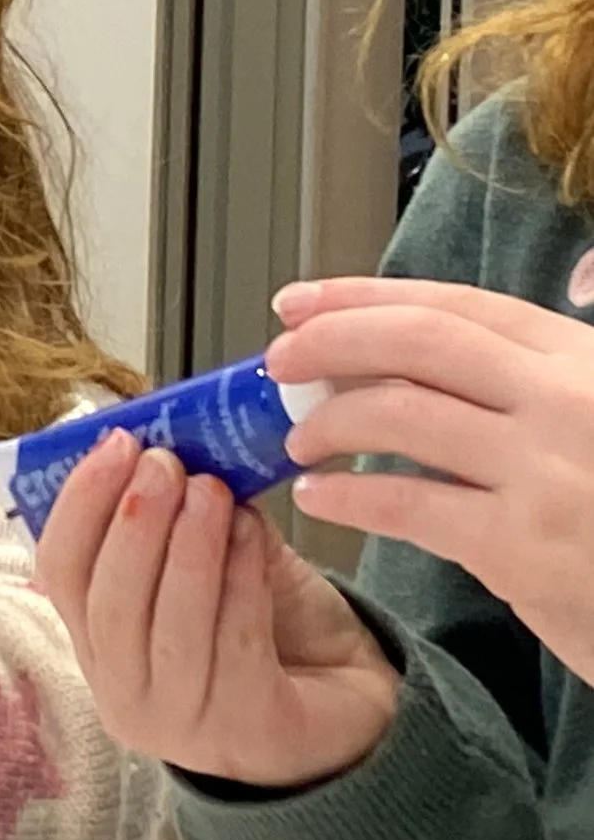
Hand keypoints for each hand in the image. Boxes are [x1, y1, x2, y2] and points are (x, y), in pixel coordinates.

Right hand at [35, 429, 401, 786]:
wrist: (361, 709)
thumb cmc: (279, 634)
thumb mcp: (220, 568)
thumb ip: (190, 524)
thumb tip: (180, 451)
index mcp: (101, 649)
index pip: (61, 575)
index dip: (79, 505)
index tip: (116, 444)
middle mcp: (126, 696)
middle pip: (107, 603)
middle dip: (132, 523)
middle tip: (165, 463)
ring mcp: (181, 724)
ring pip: (166, 625)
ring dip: (186, 546)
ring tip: (213, 489)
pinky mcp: (244, 731)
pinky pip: (232, 643)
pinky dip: (239, 580)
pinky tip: (252, 532)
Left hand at [272, 275, 593, 683]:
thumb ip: (556, 367)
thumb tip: (538, 291)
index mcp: (585, 360)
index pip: (459, 307)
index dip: (365, 297)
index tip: (299, 301)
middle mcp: (571, 399)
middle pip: (420, 342)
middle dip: (331, 341)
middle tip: (276, 362)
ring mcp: (548, 472)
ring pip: (402, 415)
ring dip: (328, 421)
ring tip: (296, 440)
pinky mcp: (525, 547)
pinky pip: (406, 504)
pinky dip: (345, 498)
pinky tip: (316, 500)